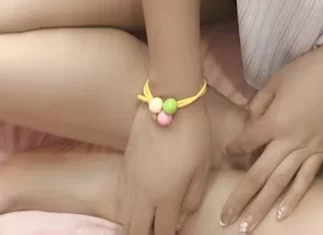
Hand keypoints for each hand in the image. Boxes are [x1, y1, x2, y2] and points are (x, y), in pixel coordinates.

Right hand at [117, 102, 212, 234]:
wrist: (170, 102)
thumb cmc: (193, 134)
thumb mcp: (202, 168)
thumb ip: (192, 199)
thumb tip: (180, 219)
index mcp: (166, 197)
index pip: (163, 234)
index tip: (175, 234)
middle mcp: (143, 195)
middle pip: (137, 232)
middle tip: (158, 230)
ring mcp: (130, 182)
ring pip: (125, 219)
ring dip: (135, 226)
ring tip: (148, 223)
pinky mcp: (124, 168)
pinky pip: (120, 201)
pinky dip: (127, 211)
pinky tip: (139, 207)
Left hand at [219, 44, 322, 230]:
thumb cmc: (308, 69)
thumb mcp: (276, 80)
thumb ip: (260, 103)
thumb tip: (252, 121)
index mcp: (274, 121)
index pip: (247, 142)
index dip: (234, 149)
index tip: (228, 153)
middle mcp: (288, 140)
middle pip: (259, 175)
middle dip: (240, 198)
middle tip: (226, 220)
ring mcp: (308, 149)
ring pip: (280, 184)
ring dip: (262, 207)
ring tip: (246, 227)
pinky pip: (305, 180)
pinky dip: (294, 198)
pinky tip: (281, 215)